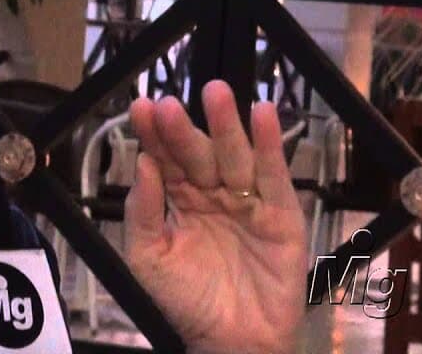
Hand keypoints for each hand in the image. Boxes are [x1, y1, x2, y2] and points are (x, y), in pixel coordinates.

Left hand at [125, 80, 306, 353]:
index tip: (141, 107)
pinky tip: (263, 115)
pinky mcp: (280, 216)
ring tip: (215, 92)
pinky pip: (274, 176)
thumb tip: (141, 164)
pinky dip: (269, 145)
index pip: (164, 159)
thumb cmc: (186, 302)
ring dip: (225, 124)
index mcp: (179, 201)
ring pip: (234, 156)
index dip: (154, 134)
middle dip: (182, 128)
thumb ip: (143, 211)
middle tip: (168, 104)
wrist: (229, 342)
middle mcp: (212, 194)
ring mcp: (247, 202)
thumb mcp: (148, 257)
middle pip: (196, 153)